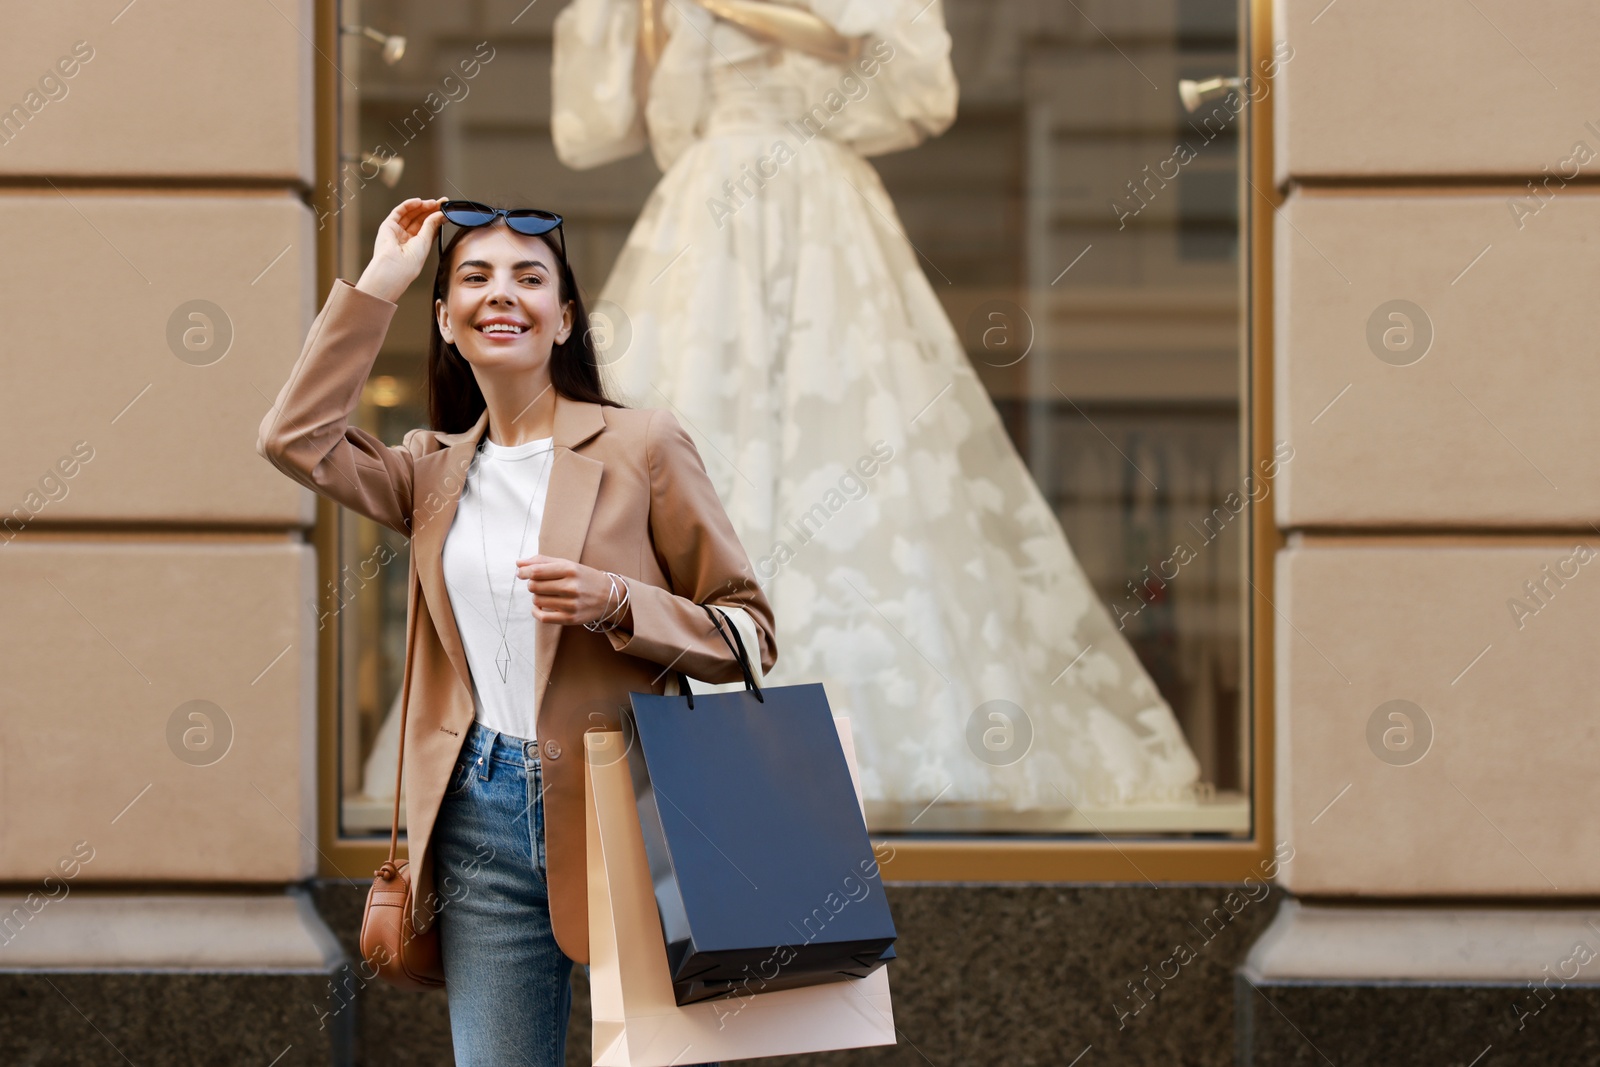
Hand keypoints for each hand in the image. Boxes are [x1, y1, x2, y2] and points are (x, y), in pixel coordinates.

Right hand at [355, 197, 446, 302]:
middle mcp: (407, 238)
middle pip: (420, 219)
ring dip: (422, 207)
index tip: (446, 210)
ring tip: (433, 203)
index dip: (437, 217)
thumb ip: (432, 225)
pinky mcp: (388, 226)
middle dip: (431, 210)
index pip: (428, 227)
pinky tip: (419, 202)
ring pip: (410, 214)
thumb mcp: (426, 241)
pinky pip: (399, 212)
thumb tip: (440, 214)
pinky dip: (408, 205)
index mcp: (417, 245)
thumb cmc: (410, 263)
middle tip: (442, 203)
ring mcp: (397, 231)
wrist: (394, 267)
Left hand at [516, 554, 631, 628]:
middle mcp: (571, 587)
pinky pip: (543, 617)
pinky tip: (540, 607)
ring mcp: (571, 604)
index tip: (521, 573)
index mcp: (570, 570)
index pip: (537, 571)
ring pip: (537, 600)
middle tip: (539, 584)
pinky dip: (536, 611)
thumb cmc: (583, 578)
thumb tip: (518, 563)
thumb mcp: (567, 564)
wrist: (609, 596)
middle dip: (532, 584)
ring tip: (546, 594)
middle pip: (534, 586)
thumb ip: (542, 561)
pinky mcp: (570, 618)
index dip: (524, 572)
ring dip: (536, 597)